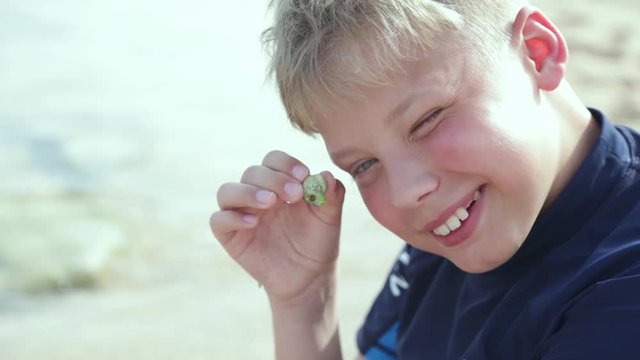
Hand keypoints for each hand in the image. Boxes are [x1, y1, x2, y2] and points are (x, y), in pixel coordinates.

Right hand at [210, 150, 344, 301]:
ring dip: (247, 192)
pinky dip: (232, 217)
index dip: (285, 163)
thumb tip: (327, 175)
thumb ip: (331, 194)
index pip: (273, 160)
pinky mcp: (230, 236)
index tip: (303, 176)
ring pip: (227, 191)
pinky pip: (218, 220)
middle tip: (294, 194)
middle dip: (273, 179)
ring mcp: (240, 214)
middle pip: (252, 172)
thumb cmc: (317, 240)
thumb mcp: (329, 217)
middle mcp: (256, 193)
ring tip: (270, 202)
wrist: (309, 276)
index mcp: (279, 183)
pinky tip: (254, 223)